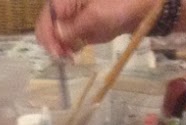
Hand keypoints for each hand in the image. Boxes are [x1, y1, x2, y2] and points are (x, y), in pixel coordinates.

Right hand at [36, 0, 156, 55]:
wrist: (139, 9)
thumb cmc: (119, 5)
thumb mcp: (95, 16)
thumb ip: (73, 27)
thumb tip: (56, 37)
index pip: (47, 17)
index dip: (48, 35)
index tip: (57, 52)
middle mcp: (63, 6)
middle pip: (46, 26)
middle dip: (52, 42)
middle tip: (63, 57)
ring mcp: (69, 18)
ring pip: (53, 36)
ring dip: (58, 48)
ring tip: (69, 58)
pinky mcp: (76, 28)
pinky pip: (64, 40)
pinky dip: (65, 49)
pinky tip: (72, 56)